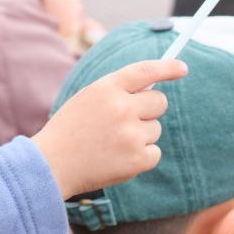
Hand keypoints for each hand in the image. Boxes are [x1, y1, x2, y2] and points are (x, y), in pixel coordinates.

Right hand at [32, 58, 187, 198]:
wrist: (50, 165)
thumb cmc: (69, 131)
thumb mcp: (87, 99)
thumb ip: (117, 91)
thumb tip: (153, 88)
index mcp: (106, 88)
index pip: (145, 71)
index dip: (167, 67)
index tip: (182, 68)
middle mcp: (122, 108)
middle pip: (159, 101)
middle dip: (150, 109)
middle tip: (128, 120)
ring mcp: (131, 134)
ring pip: (155, 129)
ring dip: (141, 135)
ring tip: (112, 143)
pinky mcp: (137, 160)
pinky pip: (154, 152)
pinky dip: (141, 157)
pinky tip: (118, 159)